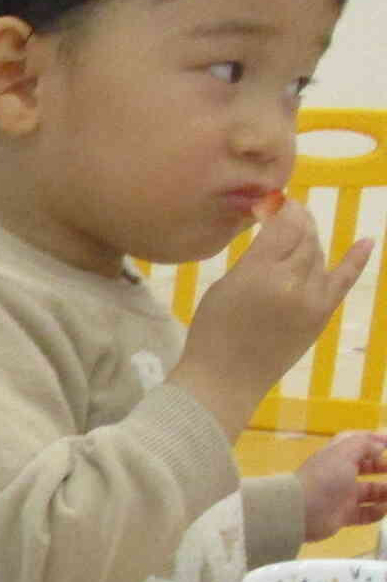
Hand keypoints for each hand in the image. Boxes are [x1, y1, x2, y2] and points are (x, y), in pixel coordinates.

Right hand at [172, 199, 373, 436]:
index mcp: (260, 272)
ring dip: (308, 241)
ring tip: (296, 235)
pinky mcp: (322, 314)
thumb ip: (254, 256)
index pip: (284, 225)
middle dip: (297, 221)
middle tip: (284, 213)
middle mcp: (292, 282)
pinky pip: (343, 280)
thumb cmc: (213, 332)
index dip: (281, 208)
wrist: (226, 380)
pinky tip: (368, 241)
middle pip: (304, 237)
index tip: (272, 201)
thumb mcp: (225, 286)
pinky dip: (357, 259)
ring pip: (318, 255)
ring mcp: (312, 299)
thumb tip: (276, 226)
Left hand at [298, 429, 386, 541]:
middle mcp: (339, 475)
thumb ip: (363, 445)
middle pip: (365, 467)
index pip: (355, 444)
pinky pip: (364, 513)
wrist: (301, 511)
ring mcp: (341, 496)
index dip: (373, 440)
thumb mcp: (343, 452)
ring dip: (385, 491)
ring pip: (369, 492)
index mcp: (336, 456)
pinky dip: (376, 512)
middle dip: (383, 466)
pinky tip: (383, 509)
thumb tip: (378, 445)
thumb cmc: (323, 477)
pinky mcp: (342, 516)